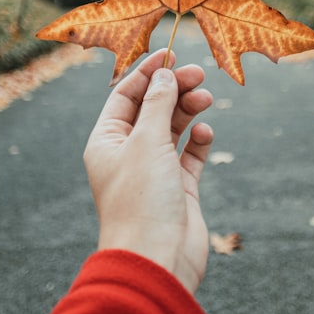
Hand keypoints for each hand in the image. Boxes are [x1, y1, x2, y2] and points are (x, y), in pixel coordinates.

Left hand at [83, 49, 214, 293]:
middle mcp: (127, 154)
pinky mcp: (179, 189)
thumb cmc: (141, 200)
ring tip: (206, 99)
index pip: (125, 96)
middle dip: (174, 89)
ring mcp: (154, 172)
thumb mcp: (147, 142)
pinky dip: (199, 141)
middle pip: (152, 109)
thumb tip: (165, 76)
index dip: (148, 73)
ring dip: (189, 110)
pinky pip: (190, 155)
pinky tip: (206, 133)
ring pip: (173, 129)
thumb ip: (158, 105)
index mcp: (106, 142)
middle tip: (199, 73)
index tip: (172, 54)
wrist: (157, 259)